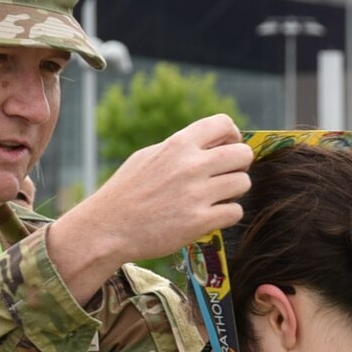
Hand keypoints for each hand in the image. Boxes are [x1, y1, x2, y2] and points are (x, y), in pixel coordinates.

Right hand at [49, 115, 251, 296]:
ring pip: (243, 183)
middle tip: (225, 176)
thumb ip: (179, 148)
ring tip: (216, 198)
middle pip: (243, 154)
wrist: (107, 228)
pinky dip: (227, 215)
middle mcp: (190, 166)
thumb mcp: (148, 157)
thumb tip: (210, 144)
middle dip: (239, 165)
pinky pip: (235, 212)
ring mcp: (196, 194)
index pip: (223, 123)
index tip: (226, 148)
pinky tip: (211, 216)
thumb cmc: (125, 192)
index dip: (231, 136)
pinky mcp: (199, 222)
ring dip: (233, 192)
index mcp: (177, 145)